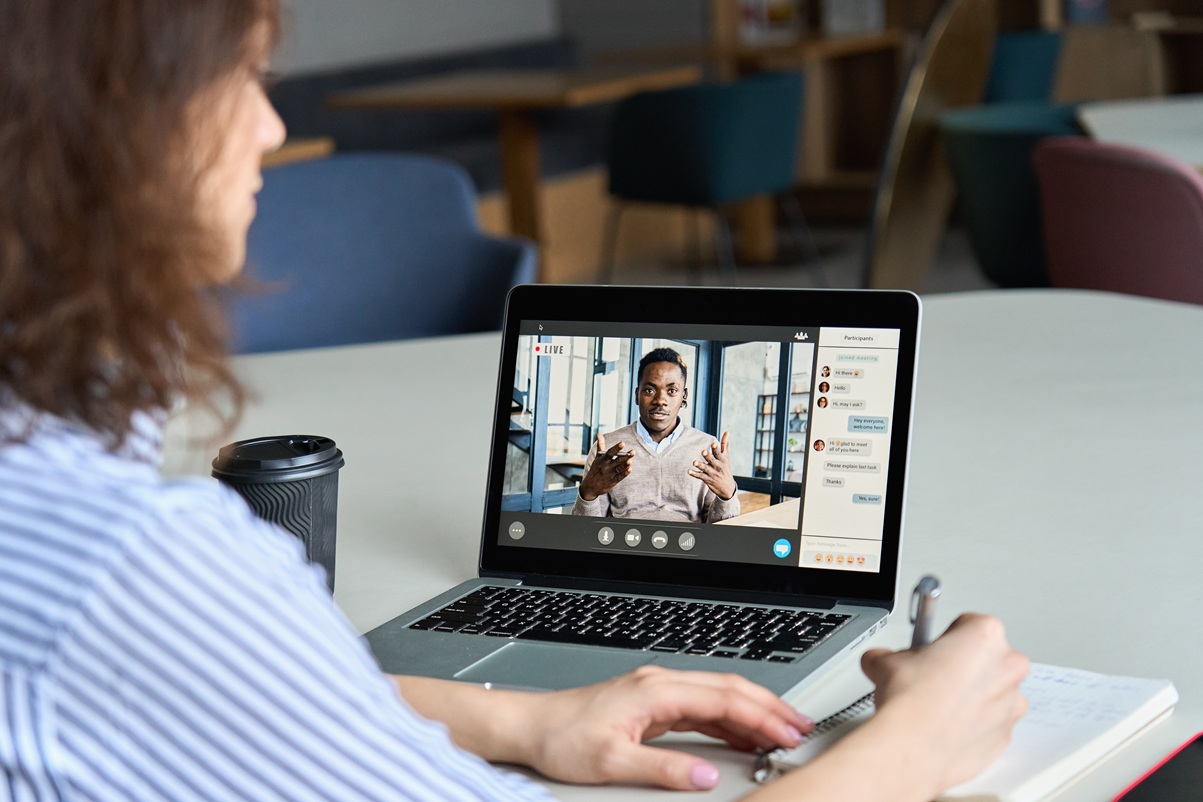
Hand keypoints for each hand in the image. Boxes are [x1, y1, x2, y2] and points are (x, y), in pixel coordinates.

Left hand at [510, 666, 812, 789]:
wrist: (532, 725)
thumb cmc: (562, 737)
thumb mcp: (612, 762)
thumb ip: (663, 768)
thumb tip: (706, 775)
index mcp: (655, 691)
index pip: (723, 698)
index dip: (761, 715)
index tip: (787, 733)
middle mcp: (660, 684)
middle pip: (728, 688)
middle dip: (768, 706)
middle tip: (800, 728)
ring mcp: (657, 692)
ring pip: (718, 695)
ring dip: (752, 710)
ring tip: (782, 731)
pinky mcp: (652, 705)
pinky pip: (702, 707)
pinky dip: (729, 719)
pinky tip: (743, 734)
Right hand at [578, 433, 632, 501]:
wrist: (589, 486)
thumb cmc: (595, 469)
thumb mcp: (597, 457)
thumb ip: (600, 446)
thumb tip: (599, 434)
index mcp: (602, 459)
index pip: (610, 452)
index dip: (616, 448)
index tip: (622, 443)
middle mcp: (606, 466)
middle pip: (616, 460)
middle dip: (625, 456)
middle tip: (633, 452)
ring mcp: (609, 475)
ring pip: (619, 469)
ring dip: (625, 465)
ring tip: (630, 461)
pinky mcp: (612, 482)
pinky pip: (619, 477)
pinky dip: (624, 474)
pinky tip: (630, 470)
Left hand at [688, 431, 736, 499]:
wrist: (727, 487)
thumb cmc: (725, 468)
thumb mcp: (726, 457)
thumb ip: (724, 444)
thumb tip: (726, 431)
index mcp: (722, 460)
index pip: (718, 453)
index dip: (716, 449)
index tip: (713, 443)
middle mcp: (717, 466)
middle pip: (711, 460)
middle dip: (707, 456)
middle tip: (703, 451)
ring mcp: (712, 473)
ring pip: (705, 468)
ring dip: (699, 465)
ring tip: (694, 462)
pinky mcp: (707, 479)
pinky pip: (700, 476)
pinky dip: (694, 474)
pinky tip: (689, 471)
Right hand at [860, 614, 1029, 795]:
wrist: (911, 748)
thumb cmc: (911, 702)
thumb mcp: (886, 660)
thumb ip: (892, 655)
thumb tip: (883, 662)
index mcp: (985, 637)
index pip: (967, 624)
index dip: (944, 638)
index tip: (932, 649)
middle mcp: (1007, 668)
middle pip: (987, 658)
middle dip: (962, 666)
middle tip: (931, 677)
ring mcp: (1011, 705)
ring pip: (992, 693)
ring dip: (970, 696)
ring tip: (936, 705)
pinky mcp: (1004, 737)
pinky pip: (990, 724)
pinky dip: (971, 725)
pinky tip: (943, 727)